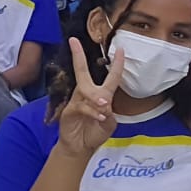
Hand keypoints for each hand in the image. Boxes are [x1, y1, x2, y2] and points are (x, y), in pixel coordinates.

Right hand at [55, 37, 121, 157]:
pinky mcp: (69, 111)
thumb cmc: (95, 132)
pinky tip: (100, 116)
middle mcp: (87, 94)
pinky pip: (81, 106)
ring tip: (104, 105)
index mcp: (101, 94)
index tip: (121, 48)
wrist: (81, 147)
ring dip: (95, 97)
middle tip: (74, 42)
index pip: (111, 76)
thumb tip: (104, 104)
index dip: (117, 63)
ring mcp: (77, 101)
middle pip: (82, 72)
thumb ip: (110, 113)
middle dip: (78, 56)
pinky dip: (92, 111)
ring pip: (85, 90)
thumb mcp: (109, 123)